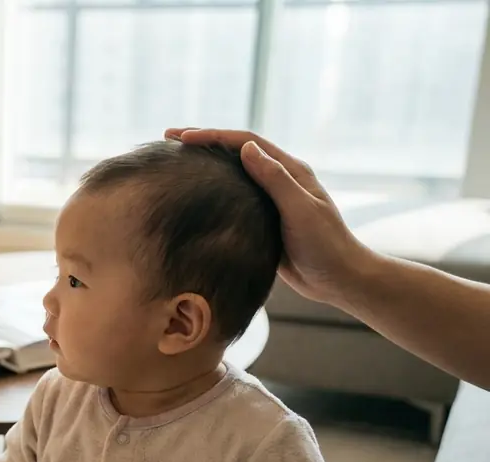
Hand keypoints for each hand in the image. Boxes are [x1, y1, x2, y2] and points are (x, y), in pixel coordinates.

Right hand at [164, 127, 374, 308]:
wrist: (339, 279)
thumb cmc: (325, 245)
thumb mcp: (300, 210)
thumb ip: (275, 179)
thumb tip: (246, 149)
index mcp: (290, 171)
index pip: (246, 142)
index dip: (213, 136)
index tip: (182, 138)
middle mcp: (279, 179)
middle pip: (236, 151)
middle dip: (203, 142)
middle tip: (168, 139)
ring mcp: (270, 199)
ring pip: (232, 173)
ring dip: (206, 163)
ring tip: (175, 160)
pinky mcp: (263, 220)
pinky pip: (233, 197)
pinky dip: (212, 189)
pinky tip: (194, 196)